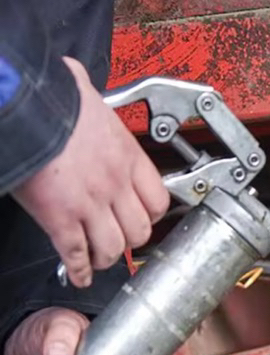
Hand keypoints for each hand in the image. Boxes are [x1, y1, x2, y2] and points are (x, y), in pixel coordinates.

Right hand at [11, 57, 169, 287]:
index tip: (143, 217)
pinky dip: (77, 270)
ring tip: (98, 260)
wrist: (26, 103)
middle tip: (119, 240)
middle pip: (139, 230)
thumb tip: (76, 78)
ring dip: (105, 258)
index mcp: (127, 156)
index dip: (151, 214)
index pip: (158, 199)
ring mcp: (89, 204)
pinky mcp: (59, 217)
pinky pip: (75, 253)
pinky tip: (77, 276)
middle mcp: (115, 184)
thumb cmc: (53, 96)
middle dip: (130, 240)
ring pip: (112, 248)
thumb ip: (91, 100)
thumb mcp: (86, 96)